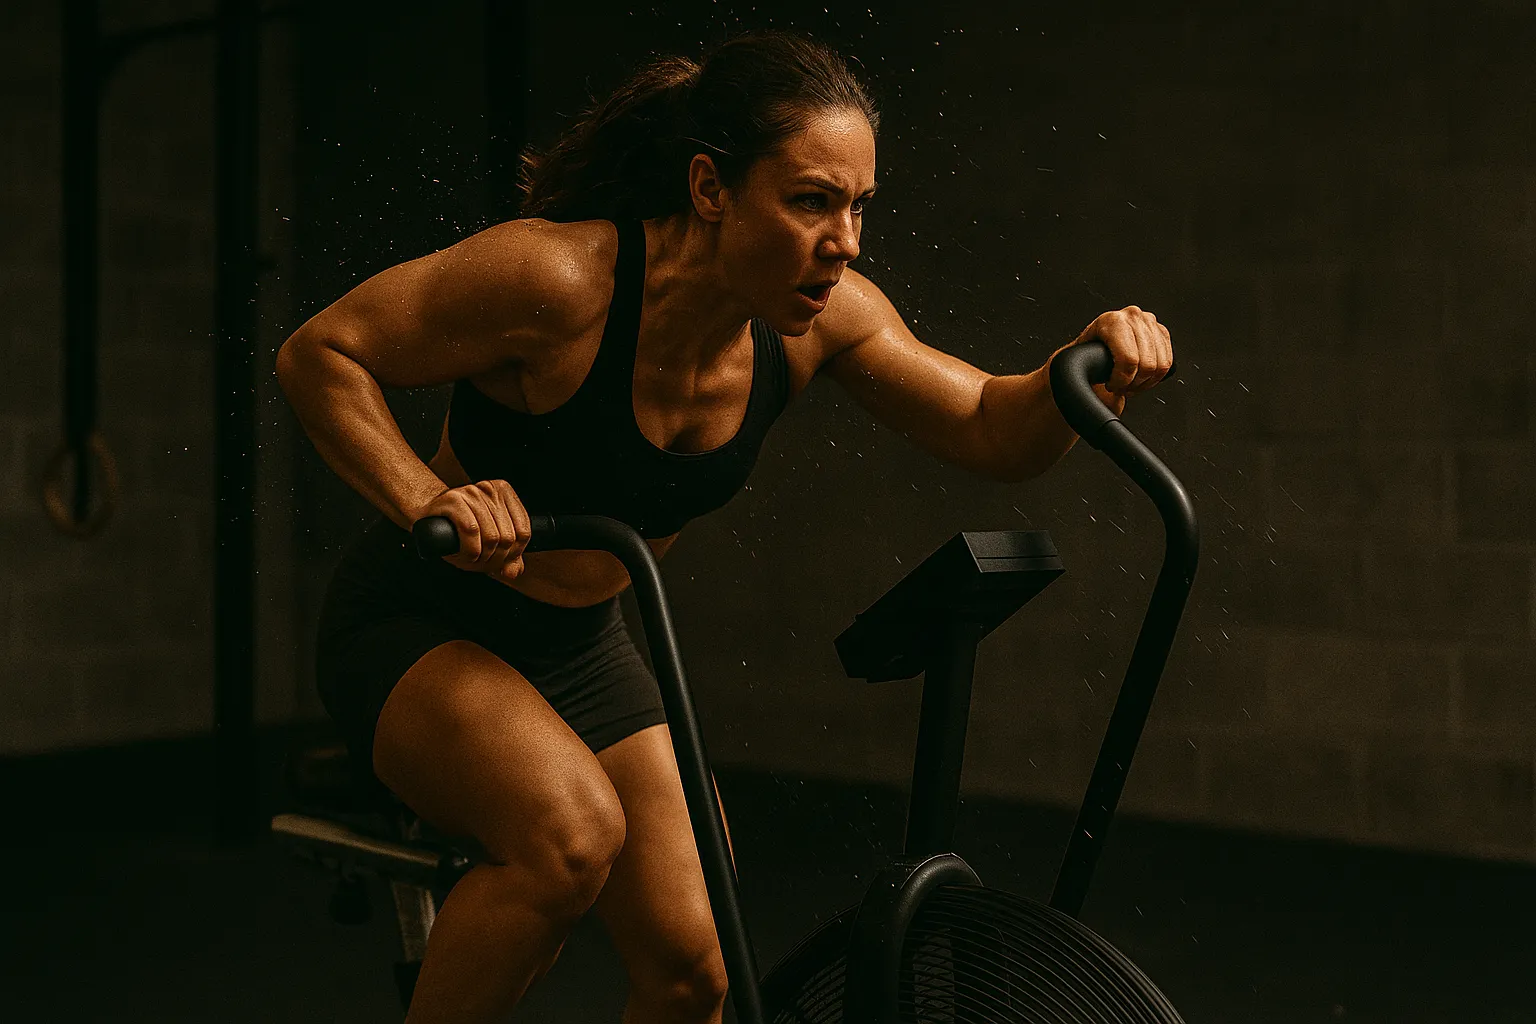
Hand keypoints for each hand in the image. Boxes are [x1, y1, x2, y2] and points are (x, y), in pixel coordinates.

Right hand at [413, 479, 531, 583]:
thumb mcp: (488, 541)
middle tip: (484, 562)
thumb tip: (513, 572)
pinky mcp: (454, 499)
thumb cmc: (460, 528)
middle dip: (497, 558)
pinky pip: (471, 531)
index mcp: (505, 493)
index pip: (524, 531)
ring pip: (491, 536)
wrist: (428, 515)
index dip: (515, 553)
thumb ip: (508, 556)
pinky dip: (470, 550)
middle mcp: (491, 489)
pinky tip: (466, 554)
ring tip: (473, 558)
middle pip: (508, 536)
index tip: (503, 561)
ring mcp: (472, 493)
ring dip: (482, 557)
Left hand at [1070, 306, 1173, 399]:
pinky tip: (1141, 378)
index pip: (1128, 359)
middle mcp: (1132, 316)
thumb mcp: (1082, 360)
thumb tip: (1098, 393)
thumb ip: (1089, 371)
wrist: (1093, 347)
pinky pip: (1168, 361)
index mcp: (1112, 321)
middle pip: (1147, 364)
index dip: (1122, 380)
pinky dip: (1156, 376)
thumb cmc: (1086, 354)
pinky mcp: (1161, 331)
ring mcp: (1148, 321)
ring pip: (1160, 364)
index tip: (1112, 386)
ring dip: (1145, 382)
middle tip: (1122, 388)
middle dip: (1134, 383)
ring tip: (1131, 384)